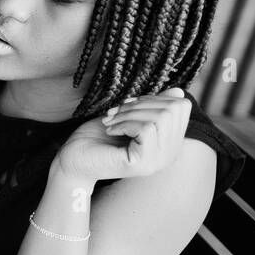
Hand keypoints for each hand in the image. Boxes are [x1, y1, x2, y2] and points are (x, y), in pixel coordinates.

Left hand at [54, 88, 191, 181]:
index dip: (154, 97)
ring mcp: (158, 161)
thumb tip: (179, 91)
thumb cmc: (98, 138)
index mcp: (170, 141)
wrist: (73, 160)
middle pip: (173, 109)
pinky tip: (111, 131)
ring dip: (129, 113)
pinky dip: (125, 123)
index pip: (181, 106)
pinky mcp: (143, 163)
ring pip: (161, 118)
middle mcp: (170, 153)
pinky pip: (147, 129)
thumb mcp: (129, 116)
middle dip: (139, 104)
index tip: (128, 105)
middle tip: (115, 112)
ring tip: (111, 121)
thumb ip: (154, 106)